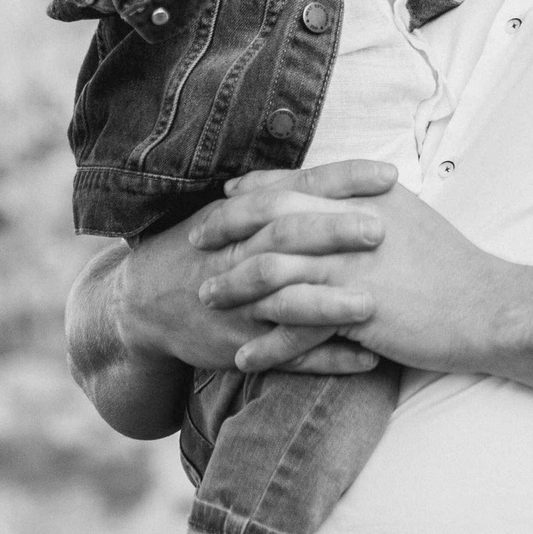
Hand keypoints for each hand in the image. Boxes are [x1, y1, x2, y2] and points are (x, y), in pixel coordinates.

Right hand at [116, 161, 393, 376]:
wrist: (142, 303)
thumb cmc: (203, 249)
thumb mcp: (230, 212)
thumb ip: (280, 192)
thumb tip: (346, 173)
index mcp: (244, 217)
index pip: (297, 188)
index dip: (342, 179)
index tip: (390, 174)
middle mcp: (240, 256)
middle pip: (286, 238)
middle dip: (332, 233)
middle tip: (381, 230)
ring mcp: (240, 305)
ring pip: (285, 303)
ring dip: (328, 304)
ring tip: (372, 304)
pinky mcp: (241, 346)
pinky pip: (287, 356)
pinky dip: (328, 360)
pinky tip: (368, 360)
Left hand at [194, 162, 527, 374]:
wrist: (491, 307)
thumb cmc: (453, 268)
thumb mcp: (409, 219)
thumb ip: (367, 206)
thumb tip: (337, 200)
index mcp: (366, 196)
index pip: (295, 182)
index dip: (254, 189)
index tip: (227, 198)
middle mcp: (354, 222)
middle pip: (272, 217)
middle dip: (228, 228)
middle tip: (197, 241)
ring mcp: (353, 265)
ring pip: (274, 269)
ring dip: (235, 285)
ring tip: (208, 299)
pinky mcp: (357, 308)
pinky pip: (295, 324)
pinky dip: (267, 340)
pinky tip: (245, 354)